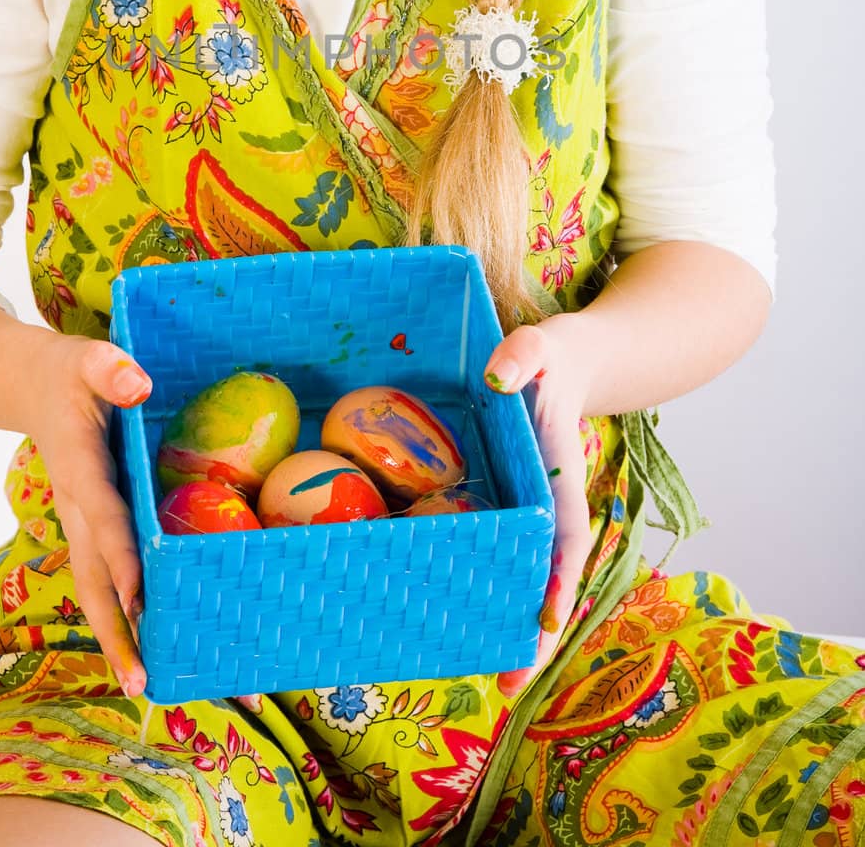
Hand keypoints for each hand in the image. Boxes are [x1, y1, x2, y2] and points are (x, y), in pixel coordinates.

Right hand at [25, 332, 152, 697]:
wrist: (29, 386)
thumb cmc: (70, 372)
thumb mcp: (88, 358)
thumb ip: (110, 368)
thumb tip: (139, 385)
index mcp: (78, 468)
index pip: (102, 515)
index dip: (120, 554)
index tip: (140, 594)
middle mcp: (75, 507)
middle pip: (93, 575)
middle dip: (117, 628)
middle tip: (141, 682)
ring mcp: (78, 523)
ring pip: (94, 588)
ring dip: (118, 637)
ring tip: (145, 687)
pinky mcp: (88, 528)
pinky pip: (103, 577)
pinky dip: (121, 615)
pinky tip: (146, 647)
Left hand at [483, 316, 592, 697]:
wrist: (565, 363)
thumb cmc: (551, 356)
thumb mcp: (540, 346)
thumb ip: (524, 356)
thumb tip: (498, 376)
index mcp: (563, 476)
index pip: (566, 536)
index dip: (557, 580)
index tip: (543, 620)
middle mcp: (552, 505)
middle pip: (549, 577)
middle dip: (534, 631)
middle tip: (508, 684)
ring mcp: (534, 514)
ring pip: (527, 577)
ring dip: (513, 623)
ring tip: (492, 678)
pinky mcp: (514, 511)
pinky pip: (506, 557)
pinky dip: (492, 589)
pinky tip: (464, 617)